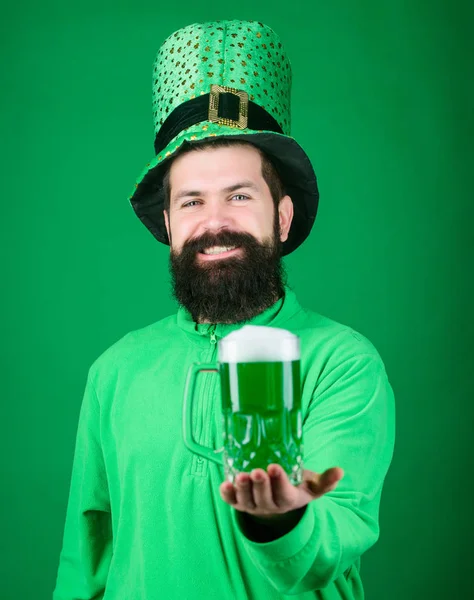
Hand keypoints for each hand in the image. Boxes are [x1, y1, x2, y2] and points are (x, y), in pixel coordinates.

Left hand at [219, 464, 343, 518]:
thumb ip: (325, 480)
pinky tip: (224, 484)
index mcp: (289, 500)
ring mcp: (254, 506)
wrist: (278, 499)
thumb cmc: (297, 485)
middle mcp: (271, 506)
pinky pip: (232, 502)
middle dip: (260, 485)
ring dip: (243, 489)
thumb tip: (340, 472)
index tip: (275, 466)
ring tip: (241, 475)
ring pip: (247, 501)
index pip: (285, 494)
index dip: (280, 482)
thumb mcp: (312, 485)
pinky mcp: (240, 503)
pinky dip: (227, 495)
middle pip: (265, 499)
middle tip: (257, 471)